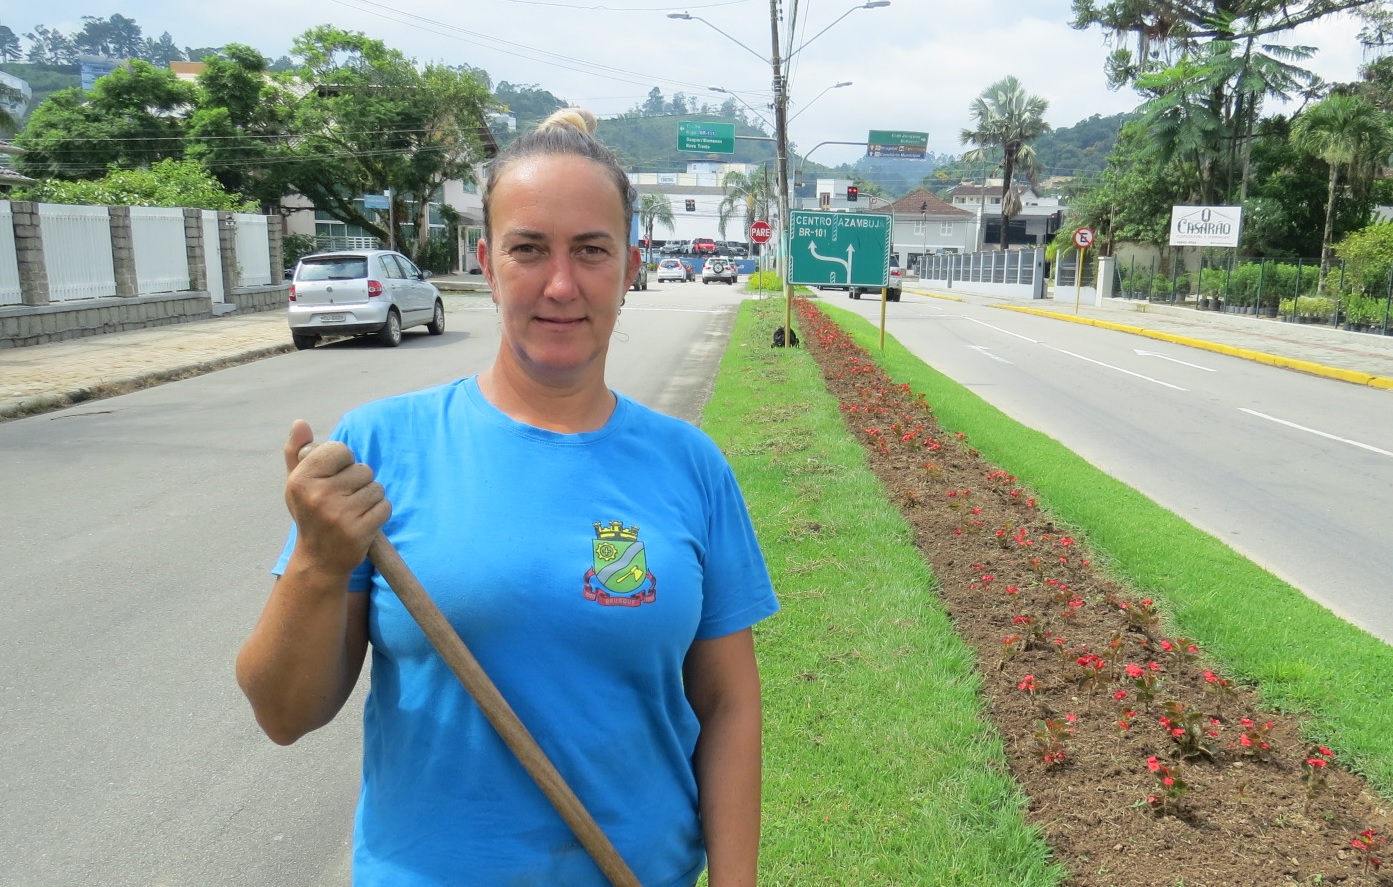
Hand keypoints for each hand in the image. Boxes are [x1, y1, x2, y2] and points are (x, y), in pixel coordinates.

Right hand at [282, 419, 390, 575]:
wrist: (318, 560)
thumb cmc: (310, 515)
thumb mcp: (296, 483)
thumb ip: (297, 451)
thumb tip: (300, 423)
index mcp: (301, 479)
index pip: (341, 450)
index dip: (343, 463)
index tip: (334, 479)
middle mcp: (318, 495)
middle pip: (363, 469)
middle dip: (358, 483)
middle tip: (343, 500)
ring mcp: (339, 514)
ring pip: (376, 487)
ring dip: (370, 498)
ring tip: (353, 511)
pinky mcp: (359, 531)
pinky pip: (385, 506)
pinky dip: (379, 513)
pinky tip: (363, 523)